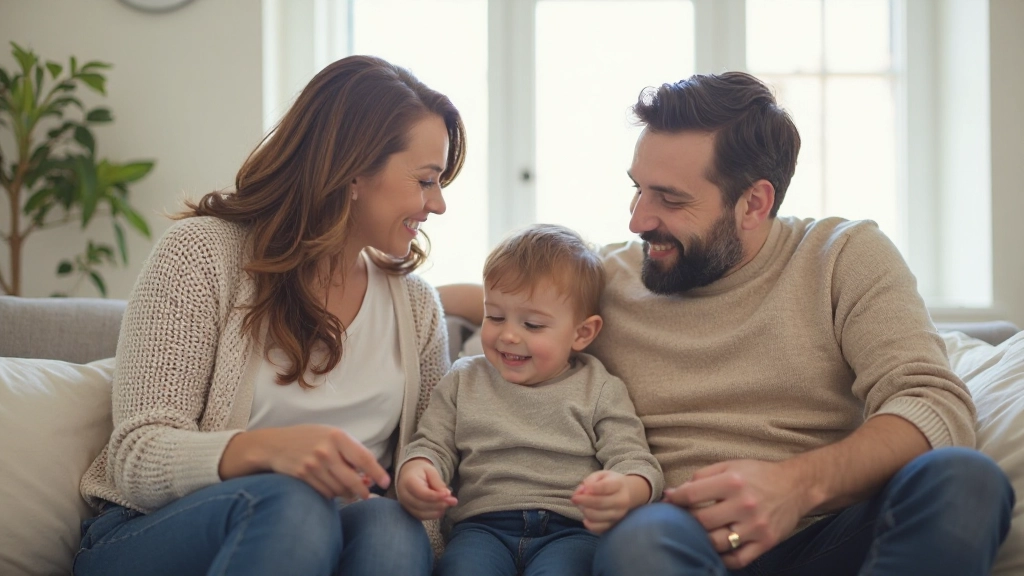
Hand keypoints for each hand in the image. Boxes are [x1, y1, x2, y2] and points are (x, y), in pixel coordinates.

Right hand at [219, 425, 388, 500]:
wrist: (275, 444)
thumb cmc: (309, 438)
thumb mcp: (330, 435)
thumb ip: (349, 451)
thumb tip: (368, 473)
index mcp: (337, 437)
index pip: (364, 458)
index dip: (377, 473)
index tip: (385, 482)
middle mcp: (326, 451)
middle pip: (353, 480)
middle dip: (363, 490)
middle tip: (367, 495)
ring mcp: (314, 465)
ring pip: (339, 489)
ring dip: (346, 493)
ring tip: (348, 490)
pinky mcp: (304, 477)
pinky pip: (325, 493)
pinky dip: (332, 494)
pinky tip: (331, 488)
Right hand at [396, 458, 457, 519]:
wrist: (409, 475)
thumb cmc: (421, 472)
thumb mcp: (431, 471)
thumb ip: (438, 482)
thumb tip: (447, 494)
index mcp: (408, 481)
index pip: (422, 493)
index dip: (436, 496)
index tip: (448, 494)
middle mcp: (404, 495)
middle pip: (421, 505)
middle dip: (439, 504)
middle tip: (452, 500)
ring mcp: (405, 505)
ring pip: (421, 513)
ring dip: (437, 511)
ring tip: (448, 504)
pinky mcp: (409, 511)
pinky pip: (421, 517)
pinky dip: (433, 515)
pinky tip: (441, 509)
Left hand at [571, 470, 647, 533]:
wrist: (626, 494)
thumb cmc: (609, 483)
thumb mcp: (601, 475)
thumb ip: (589, 481)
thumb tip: (581, 492)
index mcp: (619, 485)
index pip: (604, 487)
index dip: (591, 488)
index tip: (582, 488)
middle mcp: (621, 501)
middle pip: (599, 503)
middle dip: (583, 500)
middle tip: (575, 498)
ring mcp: (618, 515)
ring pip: (597, 516)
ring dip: (584, 510)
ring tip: (581, 505)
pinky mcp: (613, 525)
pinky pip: (598, 528)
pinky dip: (588, 524)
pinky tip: (586, 517)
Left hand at [661, 460, 808, 568]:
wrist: (796, 486)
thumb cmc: (758, 475)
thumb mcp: (730, 466)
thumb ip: (702, 476)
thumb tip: (674, 492)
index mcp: (733, 482)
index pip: (692, 494)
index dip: (675, 500)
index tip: (668, 502)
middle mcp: (744, 504)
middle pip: (702, 521)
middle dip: (686, 521)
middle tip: (681, 520)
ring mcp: (756, 527)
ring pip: (717, 543)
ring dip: (702, 541)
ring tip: (697, 536)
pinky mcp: (766, 542)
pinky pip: (738, 559)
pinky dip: (723, 559)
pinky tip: (716, 551)